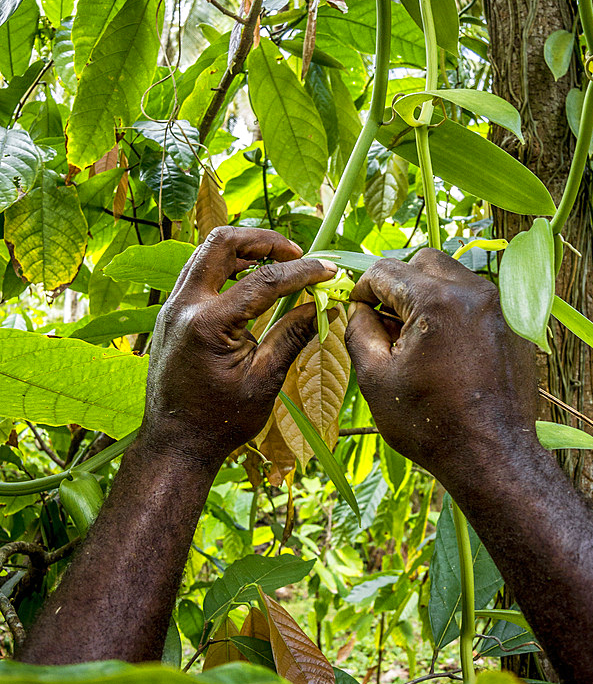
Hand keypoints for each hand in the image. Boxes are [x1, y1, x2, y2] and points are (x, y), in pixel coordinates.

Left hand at [142, 227, 336, 468]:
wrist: (175, 443)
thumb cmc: (220, 420)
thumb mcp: (264, 380)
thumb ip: (293, 335)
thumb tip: (325, 305)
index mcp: (208, 324)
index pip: (263, 280)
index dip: (301, 272)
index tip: (328, 271)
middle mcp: (184, 306)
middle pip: (222, 242)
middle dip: (264, 241)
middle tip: (296, 253)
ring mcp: (172, 306)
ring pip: (207, 251)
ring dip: (244, 249)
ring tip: (278, 261)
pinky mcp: (172, 312)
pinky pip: (199, 270)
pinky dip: (228, 265)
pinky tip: (252, 279)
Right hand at [345, 249, 538, 492]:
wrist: (493, 456)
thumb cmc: (430, 423)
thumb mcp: (375, 378)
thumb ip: (359, 330)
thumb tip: (359, 307)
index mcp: (435, 300)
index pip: (386, 271)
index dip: (363, 288)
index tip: (357, 308)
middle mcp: (473, 291)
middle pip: (424, 262)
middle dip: (399, 283)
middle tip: (387, 319)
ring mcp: (500, 305)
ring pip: (453, 277)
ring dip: (429, 295)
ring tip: (416, 337)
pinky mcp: (516, 323)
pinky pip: (476, 300)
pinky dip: (456, 311)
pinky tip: (446, 348)